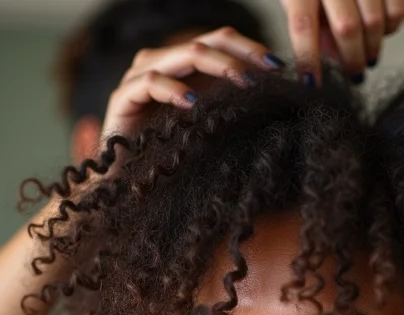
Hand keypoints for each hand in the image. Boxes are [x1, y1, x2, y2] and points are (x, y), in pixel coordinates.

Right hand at [100, 27, 285, 142]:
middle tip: (269, 69)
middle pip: (205, 43)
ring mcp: (140, 77)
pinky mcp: (124, 97)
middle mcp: (162, 63)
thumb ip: (233, 107)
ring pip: (183, 57)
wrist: (130, 183)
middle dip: (241, 54)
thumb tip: (275, 97)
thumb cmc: (173, 158)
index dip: (250, 49)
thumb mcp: (211, 128)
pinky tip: (193, 102)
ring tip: (243, 82)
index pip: (219, 42)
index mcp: (184, 67)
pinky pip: (151, 84)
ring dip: (218, 66)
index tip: (280, 66)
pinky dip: (174, 90)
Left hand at [280, 0, 403, 83]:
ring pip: (374, 22)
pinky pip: (396, 13)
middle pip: (346, 27)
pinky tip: (383, 29)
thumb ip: (311, 32)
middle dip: (352, 59)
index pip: (302, 24)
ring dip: (372, 48)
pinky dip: (391, 28)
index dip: (308, 57)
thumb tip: (331, 61)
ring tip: (369, 56)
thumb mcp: (304, 4)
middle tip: (354, 74)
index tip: (312, 83)